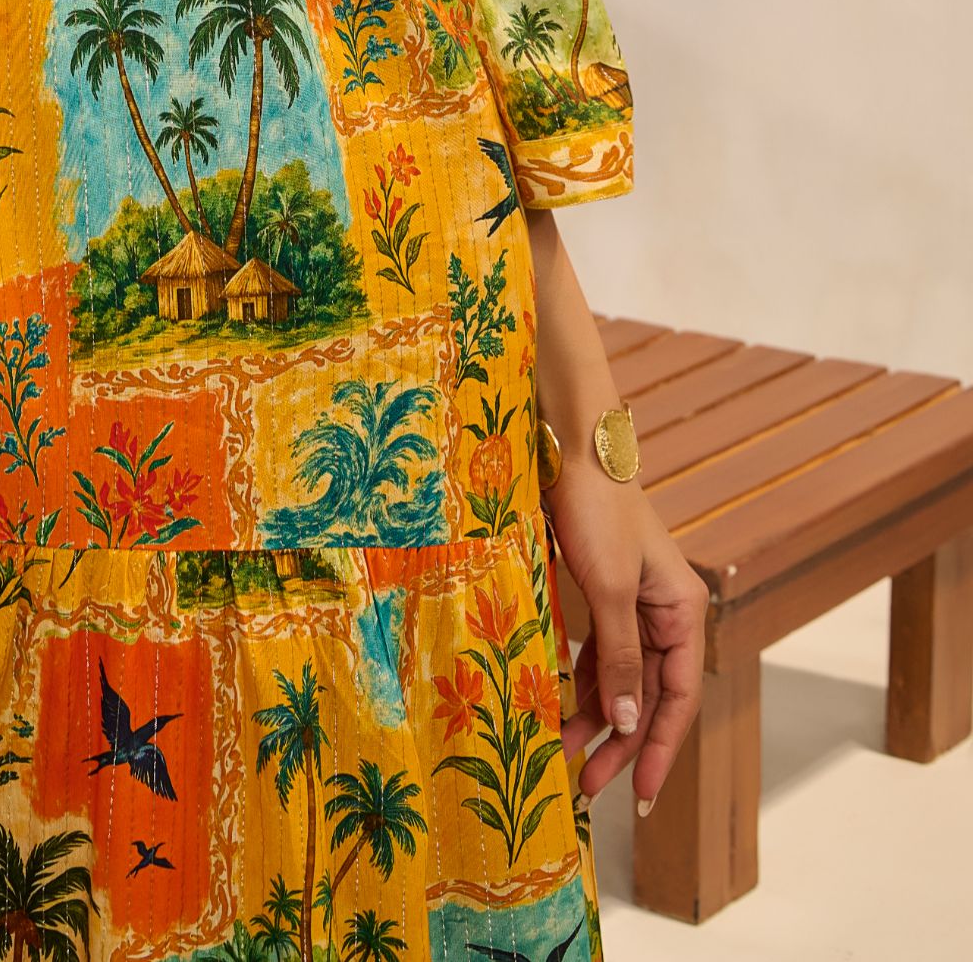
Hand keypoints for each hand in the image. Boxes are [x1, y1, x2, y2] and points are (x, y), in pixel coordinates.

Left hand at [550, 463, 708, 808]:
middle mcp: (664, 613)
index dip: (661, 749)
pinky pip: (597, 653)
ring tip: (566, 757)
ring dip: (594, 717)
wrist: (569, 446)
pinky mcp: (602, 594)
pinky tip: (560, 710)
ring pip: (619, 678)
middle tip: (589, 788)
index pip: (677, 698)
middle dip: (621, 742)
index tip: (641, 795)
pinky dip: (580, 683)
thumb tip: (627, 720)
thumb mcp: (609, 588)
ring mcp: (633, 604)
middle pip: (647, 695)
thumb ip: (619, 656)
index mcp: (682, 612)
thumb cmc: (596, 509)